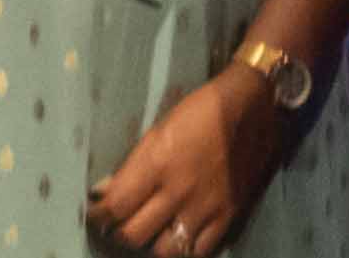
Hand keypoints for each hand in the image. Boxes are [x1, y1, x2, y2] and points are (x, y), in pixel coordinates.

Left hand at [91, 71, 297, 255]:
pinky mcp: (228, 216)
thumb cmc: (202, 109)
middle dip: (119, 233)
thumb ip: (134, 164)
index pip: (116, 206)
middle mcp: (178, 191)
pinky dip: (184, 250)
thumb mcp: (161, 126)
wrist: (253, 104)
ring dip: (151, 244)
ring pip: (165, 250)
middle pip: (134, 234)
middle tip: (117, 226)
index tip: (94, 215)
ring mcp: (205, 208)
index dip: (98, 216)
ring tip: (148, 234)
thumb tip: (104, 191)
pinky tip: (178, 238)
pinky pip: (199, 251)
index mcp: (158, 162)